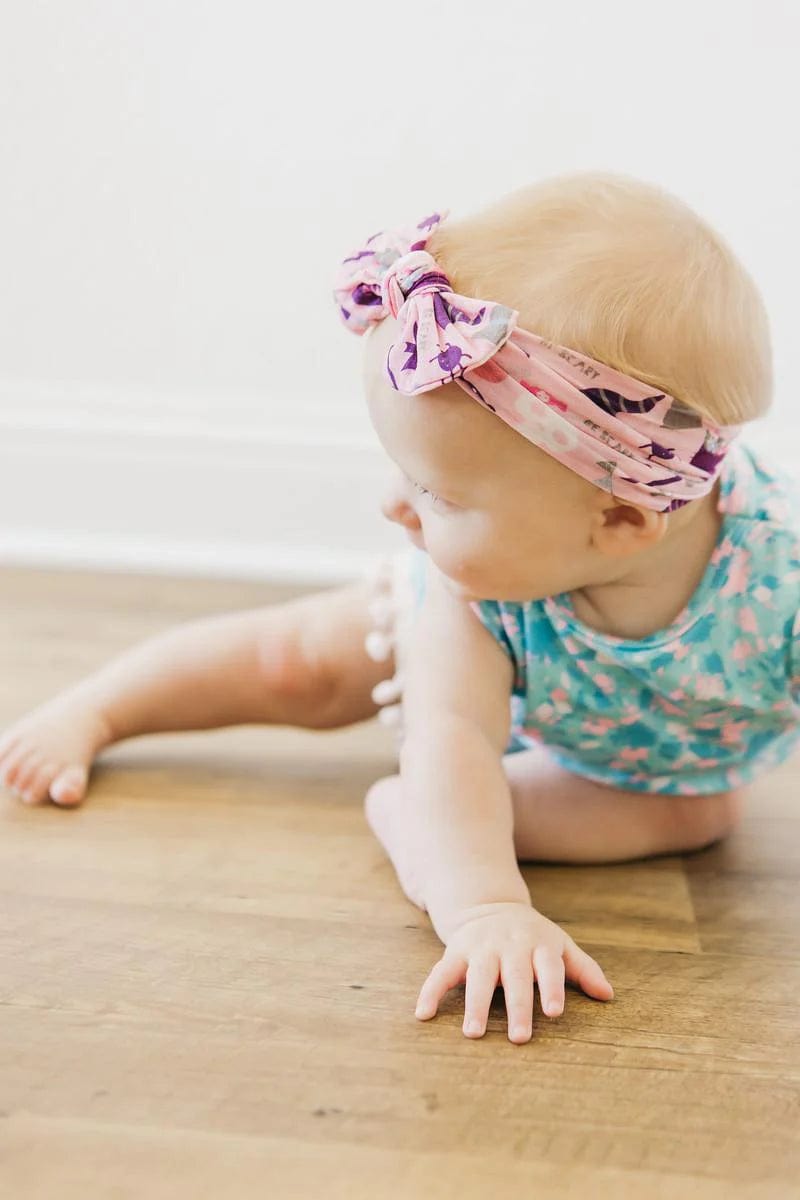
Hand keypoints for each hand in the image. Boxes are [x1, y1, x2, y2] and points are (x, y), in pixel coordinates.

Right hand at [414, 901, 613, 1042]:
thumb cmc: (533, 936)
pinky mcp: (456, 952)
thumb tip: (608, 995)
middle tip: (519, 1037)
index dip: (551, 988)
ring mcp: (481, 948)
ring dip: (474, 1005)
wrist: (489, 905)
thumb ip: (582, 969)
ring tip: (473, 1034)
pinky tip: (424, 1014)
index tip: (554, 1012)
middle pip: (514, 977)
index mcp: (539, 945)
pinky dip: (431, 991)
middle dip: (517, 1007)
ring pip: (478, 976)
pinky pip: (441, 972)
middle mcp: (510, 945)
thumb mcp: (559, 945)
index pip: (548, 967)